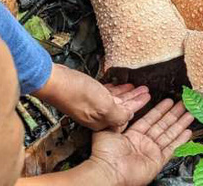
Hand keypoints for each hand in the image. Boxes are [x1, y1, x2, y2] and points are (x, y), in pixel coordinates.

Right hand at [33, 64, 150, 131]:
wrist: (54, 81)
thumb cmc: (76, 93)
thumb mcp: (104, 106)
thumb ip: (118, 114)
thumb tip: (128, 118)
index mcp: (101, 121)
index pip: (124, 116)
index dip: (138, 106)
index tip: (148, 98)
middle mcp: (95, 115)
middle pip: (120, 107)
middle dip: (134, 99)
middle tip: (146, 91)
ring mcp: (89, 105)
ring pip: (113, 99)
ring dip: (126, 93)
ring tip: (136, 85)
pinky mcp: (84, 94)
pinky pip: (104, 93)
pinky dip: (114, 89)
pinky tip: (118, 83)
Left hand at [87, 99, 193, 185]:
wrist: (108, 171)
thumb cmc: (104, 154)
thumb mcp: (109, 130)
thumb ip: (119, 119)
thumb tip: (125, 109)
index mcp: (133, 135)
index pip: (150, 119)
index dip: (160, 110)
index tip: (169, 101)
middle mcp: (144, 143)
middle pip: (163, 125)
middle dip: (174, 114)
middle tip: (184, 104)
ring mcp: (152, 152)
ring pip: (169, 134)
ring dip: (180, 124)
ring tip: (190, 114)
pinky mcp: (157, 161)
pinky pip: (172, 149)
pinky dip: (181, 141)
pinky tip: (188, 132)